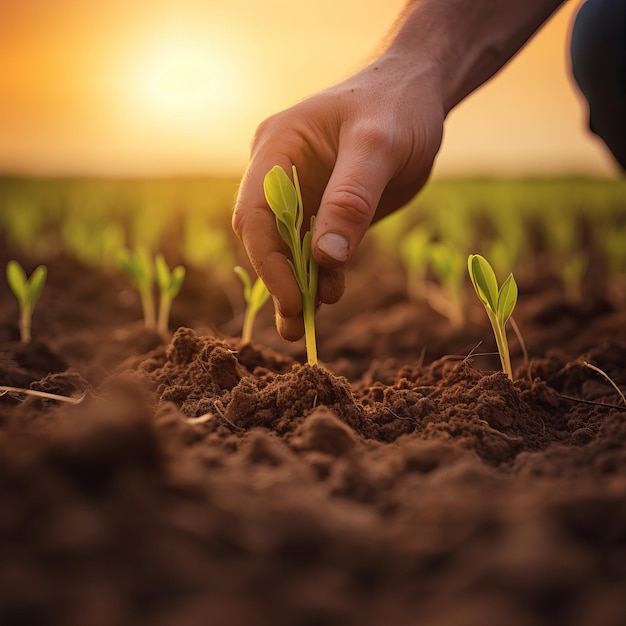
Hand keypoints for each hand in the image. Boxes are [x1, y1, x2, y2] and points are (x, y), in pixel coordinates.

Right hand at [233, 54, 444, 339]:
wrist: (417, 94)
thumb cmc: (396, 106)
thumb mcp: (379, 145)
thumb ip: (351, 199)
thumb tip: (324, 259)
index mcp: (277, 148)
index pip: (254, 213)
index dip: (268, 260)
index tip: (293, 298)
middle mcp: (280, 174)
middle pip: (265, 236)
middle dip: (279, 281)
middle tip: (296, 326)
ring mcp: (303, 194)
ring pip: (289, 248)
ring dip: (298, 286)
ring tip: (307, 325)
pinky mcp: (326, 209)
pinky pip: (316, 248)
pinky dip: (321, 275)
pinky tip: (330, 295)